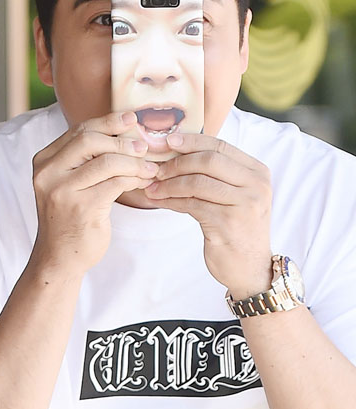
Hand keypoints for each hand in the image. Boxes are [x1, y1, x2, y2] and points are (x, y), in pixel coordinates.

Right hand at [31, 111, 157, 277]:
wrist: (59, 257)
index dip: (108, 122)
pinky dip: (135, 179)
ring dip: (134, 163)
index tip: (131, 119)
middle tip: (144, 146)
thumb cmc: (70, 217)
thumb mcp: (67, 182)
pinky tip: (144, 182)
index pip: (78, 131)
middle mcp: (47, 173)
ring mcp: (62, 190)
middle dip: (122, 141)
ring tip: (150, 168)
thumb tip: (121, 130)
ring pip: (106, 162)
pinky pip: (116, 183)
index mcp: (43, 161)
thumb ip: (83, 158)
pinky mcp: (81, 207)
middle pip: (90, 140)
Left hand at [144, 133, 272, 296]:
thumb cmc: (235, 227)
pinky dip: (171, 200)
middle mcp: (256, 185)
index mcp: (257, 171)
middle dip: (177, 162)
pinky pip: (191, 204)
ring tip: (151, 186)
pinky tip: (158, 200)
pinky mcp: (228, 223)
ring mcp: (245, 204)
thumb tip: (176, 150)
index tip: (166, 141)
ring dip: (169, 183)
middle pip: (208, 160)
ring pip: (197, 182)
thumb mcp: (232, 195)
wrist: (249, 267)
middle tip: (155, 167)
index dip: (190, 141)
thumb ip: (215, 174)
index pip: (220, 145)